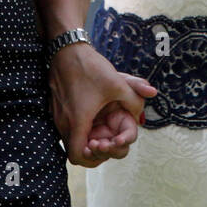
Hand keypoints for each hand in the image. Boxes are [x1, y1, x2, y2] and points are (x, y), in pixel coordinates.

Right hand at [49, 44, 155, 168]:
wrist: (66, 48)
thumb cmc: (90, 67)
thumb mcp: (117, 83)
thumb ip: (135, 98)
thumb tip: (150, 100)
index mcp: (78, 121)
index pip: (78, 156)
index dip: (93, 159)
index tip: (105, 147)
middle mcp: (64, 122)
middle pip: (75, 150)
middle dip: (92, 150)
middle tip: (106, 140)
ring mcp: (57, 116)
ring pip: (70, 139)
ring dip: (85, 138)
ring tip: (100, 129)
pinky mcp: (56, 108)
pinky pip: (66, 127)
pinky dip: (79, 128)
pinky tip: (91, 116)